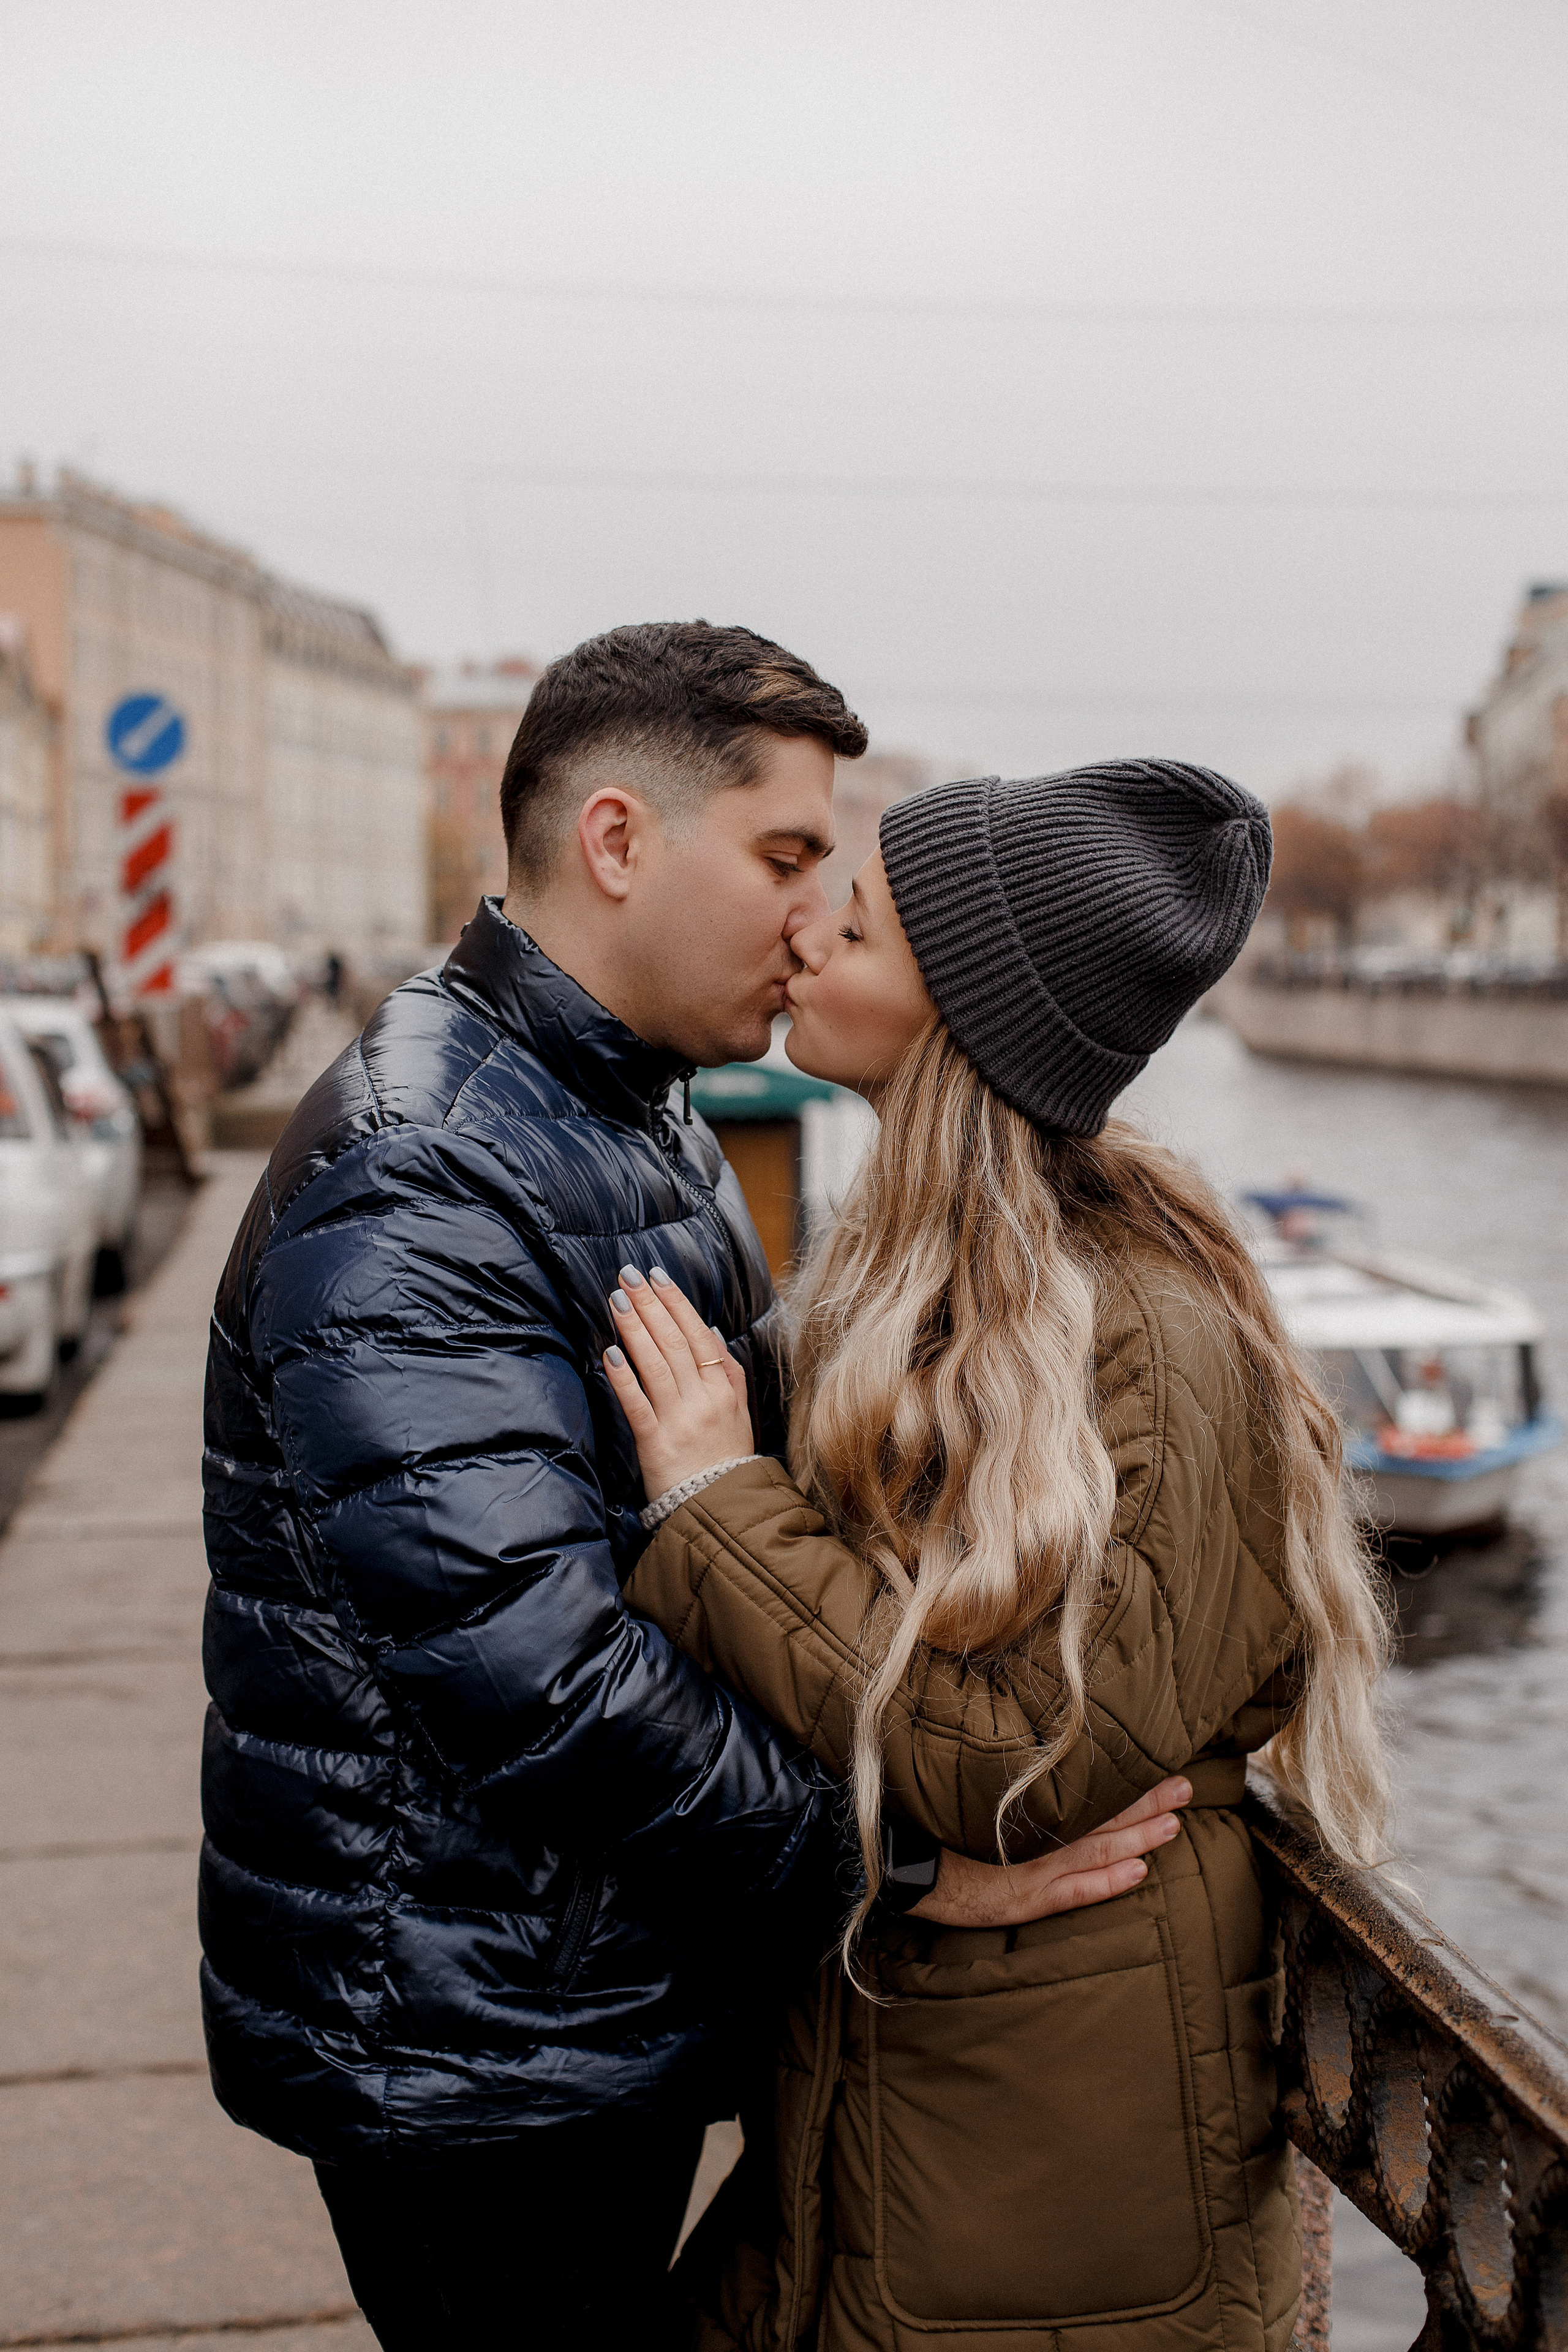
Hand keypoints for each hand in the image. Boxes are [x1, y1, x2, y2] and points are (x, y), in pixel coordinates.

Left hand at [603, 1264, 754, 1500]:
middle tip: (628, 1275)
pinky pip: (637, 1405)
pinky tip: (610, 1353)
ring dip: (635, 1330)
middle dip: (650, 1305)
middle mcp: (702, 1400)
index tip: (657, 1276)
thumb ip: (728, 1371)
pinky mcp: (654, 1443)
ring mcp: (678, 1421)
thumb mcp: (739, 1411)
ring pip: (656, 1366)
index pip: (698, 1335)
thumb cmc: (727, 1457)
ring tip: (616, 1301)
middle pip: (674, 1343)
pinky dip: (624, 1377)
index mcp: (723, 1389)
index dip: (676, 1303)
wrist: (721, 1507)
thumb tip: (710, 1330)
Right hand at [909, 1778, 1192, 1927]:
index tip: (1159, 1765)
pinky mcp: (1021, 1899)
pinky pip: (1072, 1891)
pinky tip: (1137, 1873)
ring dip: (1138, 1837)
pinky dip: (1106, 1881)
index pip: (1087, 1795)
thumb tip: (1040, 1753)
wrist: (898, 1861)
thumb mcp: (970, 1797)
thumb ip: (1005, 1781)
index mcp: (1026, 1810)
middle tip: (1184, 1788)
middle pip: (1100, 1817)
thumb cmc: (931, 1824)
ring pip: (1095, 1849)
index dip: (1124, 1784)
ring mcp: (1031, 1869)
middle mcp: (1034, 1837)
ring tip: (1174, 1824)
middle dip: (1145, 1804)